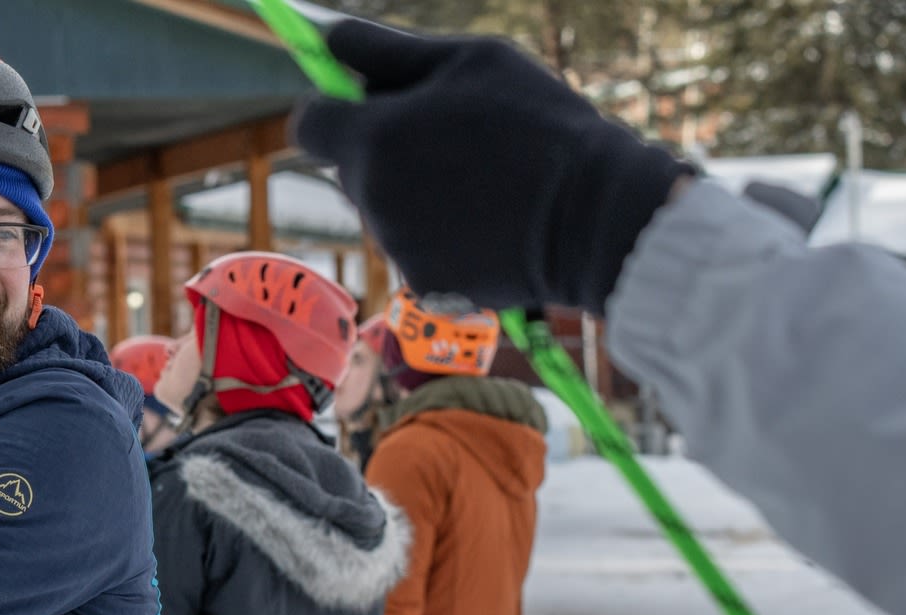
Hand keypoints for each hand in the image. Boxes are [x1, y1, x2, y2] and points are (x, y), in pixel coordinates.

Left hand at [292, 21, 687, 312]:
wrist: (596, 216)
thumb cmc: (537, 123)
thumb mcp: (470, 61)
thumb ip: (387, 50)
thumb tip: (326, 38)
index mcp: (374, 138)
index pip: (309, 125)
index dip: (334, 110)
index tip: (367, 104)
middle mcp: (372, 198)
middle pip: (350, 169)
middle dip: (383, 151)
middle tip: (452, 139)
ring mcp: (396, 247)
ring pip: (384, 211)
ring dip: (414, 193)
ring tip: (482, 181)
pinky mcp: (422, 285)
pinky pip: (416, 250)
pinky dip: (441, 237)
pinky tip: (489, 222)